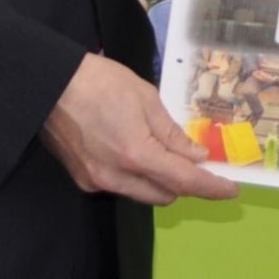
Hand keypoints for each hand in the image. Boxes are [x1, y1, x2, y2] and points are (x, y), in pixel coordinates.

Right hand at [41, 53, 238, 206]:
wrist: (48, 85)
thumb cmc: (99, 83)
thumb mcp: (146, 99)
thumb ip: (173, 133)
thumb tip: (196, 155)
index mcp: (137, 155)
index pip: (184, 182)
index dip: (211, 188)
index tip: (230, 190)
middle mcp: (116, 177)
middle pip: (164, 195)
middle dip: (185, 183)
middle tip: (196, 162)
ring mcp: (96, 181)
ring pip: (142, 194)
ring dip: (160, 181)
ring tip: (163, 152)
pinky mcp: (82, 179)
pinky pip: (120, 186)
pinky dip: (135, 176)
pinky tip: (133, 152)